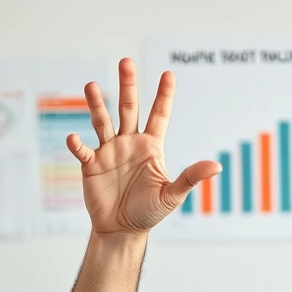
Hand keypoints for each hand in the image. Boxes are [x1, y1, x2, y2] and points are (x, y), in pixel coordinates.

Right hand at [67, 58, 220, 239]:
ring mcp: (109, 151)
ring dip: (96, 104)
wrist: (123, 229)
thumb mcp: (172, 195)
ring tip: (91, 86)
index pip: (159, 115)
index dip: (164, 95)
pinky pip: (83, 150)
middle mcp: (130, 142)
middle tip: (126, 61)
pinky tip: (75, 138)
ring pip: (103, 121)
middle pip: (129, 108)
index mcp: (151, 146)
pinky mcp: (91, 164)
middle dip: (128, 86)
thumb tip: (216, 166)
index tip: (169, 74)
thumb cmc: (149, 212)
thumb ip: (190, 177)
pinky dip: (78, 144)